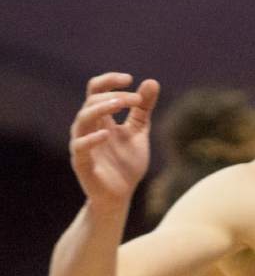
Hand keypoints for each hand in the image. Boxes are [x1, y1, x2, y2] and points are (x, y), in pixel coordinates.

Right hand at [69, 72, 159, 207]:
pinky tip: (107, 133)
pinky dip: (92, 138)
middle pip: (91, 100)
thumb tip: (152, 82)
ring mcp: (83, 143)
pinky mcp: (81, 162)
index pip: (96, 89)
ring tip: (120, 104)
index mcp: (100, 118)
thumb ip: (143, 110)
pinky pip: (80, 146)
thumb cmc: (126, 165)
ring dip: (101, 108)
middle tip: (135, 98)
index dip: (110, 80)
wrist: (119, 197)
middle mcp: (88, 127)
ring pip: (83, 118)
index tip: (130, 79)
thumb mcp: (138, 133)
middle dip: (113, 96)